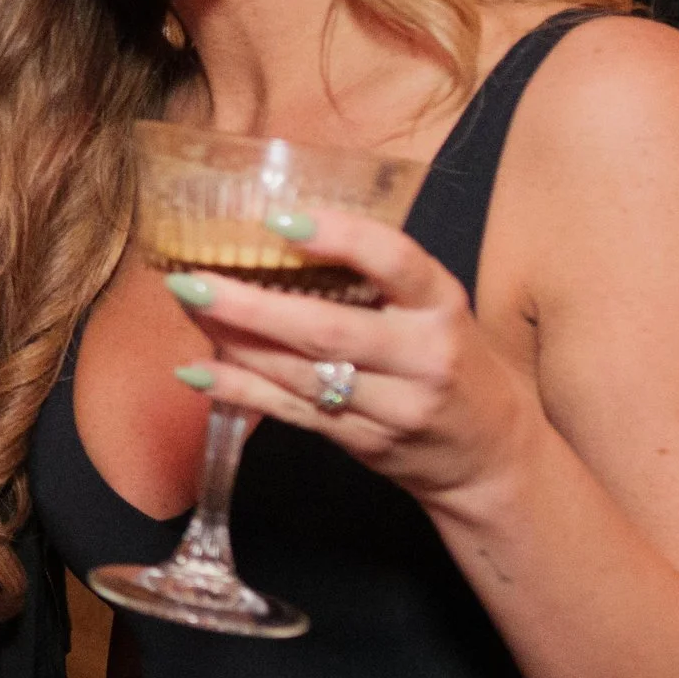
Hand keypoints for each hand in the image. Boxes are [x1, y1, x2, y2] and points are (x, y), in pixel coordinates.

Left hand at [166, 209, 543, 503]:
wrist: (491, 457)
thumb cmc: (452, 360)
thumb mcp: (435, 308)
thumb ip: (376, 278)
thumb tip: (279, 232)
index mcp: (442, 306)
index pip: (396, 263)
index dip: (339, 238)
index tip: (278, 220)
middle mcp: (423, 356)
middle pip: (327, 329)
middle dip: (250, 305)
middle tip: (191, 278)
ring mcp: (393, 407)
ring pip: (299, 373)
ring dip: (233, 340)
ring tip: (188, 304)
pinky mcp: (363, 443)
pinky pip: (289, 413)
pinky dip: (238, 390)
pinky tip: (196, 370)